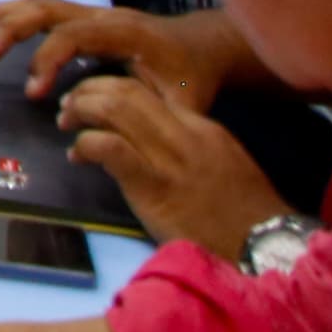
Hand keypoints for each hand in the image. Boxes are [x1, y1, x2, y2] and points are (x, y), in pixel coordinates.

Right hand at [0, 0, 254, 108]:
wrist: (206, 47)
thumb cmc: (193, 78)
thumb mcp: (183, 106)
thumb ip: (146, 119)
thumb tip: (97, 135)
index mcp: (127, 33)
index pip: (74, 36)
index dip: (48, 60)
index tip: (34, 93)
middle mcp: (106, 15)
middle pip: (49, 9)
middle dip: (12, 27)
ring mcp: (94, 13)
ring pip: (42, 4)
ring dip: (5, 16)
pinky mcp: (86, 17)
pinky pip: (45, 8)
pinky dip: (13, 12)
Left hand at [44, 73, 291, 256]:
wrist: (264, 245)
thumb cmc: (245, 214)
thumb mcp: (225, 163)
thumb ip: (191, 143)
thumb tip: (152, 136)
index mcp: (200, 126)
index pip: (145, 89)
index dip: (110, 86)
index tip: (92, 96)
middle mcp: (183, 134)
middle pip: (124, 89)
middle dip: (88, 90)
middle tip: (70, 105)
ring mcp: (168, 158)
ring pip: (113, 109)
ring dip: (81, 111)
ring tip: (67, 124)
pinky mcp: (153, 185)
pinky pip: (109, 148)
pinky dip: (85, 145)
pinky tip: (77, 157)